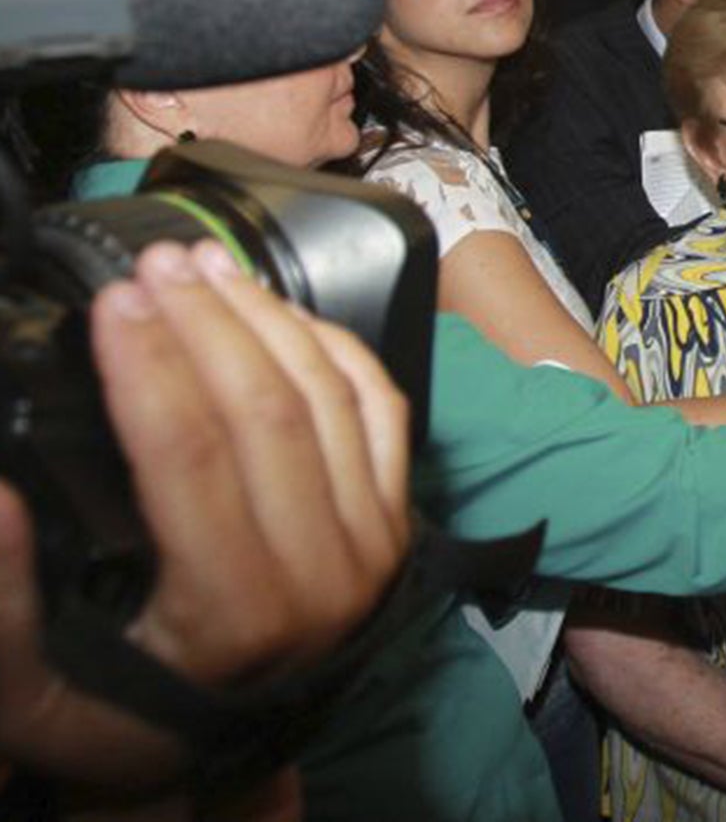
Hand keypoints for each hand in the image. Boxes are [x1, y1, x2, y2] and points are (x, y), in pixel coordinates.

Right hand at [0, 240, 409, 788]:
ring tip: (204, 262)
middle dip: (206, 321)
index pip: (194, 453)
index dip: (151, 364)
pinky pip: (378, 405)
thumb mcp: (29, 695)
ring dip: (265, 315)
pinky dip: (329, 343)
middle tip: (153, 262)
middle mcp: (324, 570)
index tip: (112, 298)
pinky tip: (277, 304)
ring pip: (328, 393)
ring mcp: (372, 541)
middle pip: (267, 407)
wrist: (225, 757)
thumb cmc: (120, 720)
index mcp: (237, 610)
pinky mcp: (395, 519)